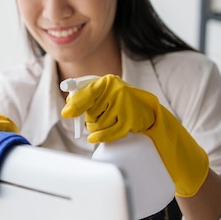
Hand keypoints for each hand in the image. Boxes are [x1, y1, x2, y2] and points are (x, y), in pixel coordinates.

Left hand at [61, 75, 208, 196]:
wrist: (153, 114)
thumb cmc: (123, 105)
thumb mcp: (108, 95)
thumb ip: (89, 96)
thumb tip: (68, 107)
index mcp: (108, 81)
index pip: (87, 91)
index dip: (76, 103)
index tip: (67, 113)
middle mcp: (116, 91)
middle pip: (90, 111)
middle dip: (89, 118)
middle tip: (97, 117)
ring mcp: (124, 106)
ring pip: (96, 123)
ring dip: (96, 127)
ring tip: (108, 123)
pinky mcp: (130, 120)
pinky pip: (108, 133)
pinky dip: (99, 137)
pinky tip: (94, 138)